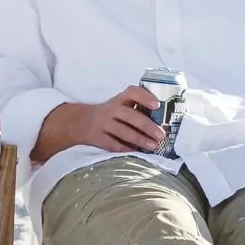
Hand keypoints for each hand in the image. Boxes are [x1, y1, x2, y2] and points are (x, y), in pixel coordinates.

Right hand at [34, 87, 167, 160]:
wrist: (80, 122)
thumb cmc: (111, 114)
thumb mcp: (120, 105)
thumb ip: (136, 108)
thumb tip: (163, 122)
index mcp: (119, 99)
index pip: (132, 92)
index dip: (145, 97)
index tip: (157, 105)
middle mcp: (111, 110)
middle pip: (130, 116)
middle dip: (147, 126)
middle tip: (161, 135)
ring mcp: (103, 124)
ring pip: (123, 132)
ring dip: (140, 140)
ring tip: (153, 146)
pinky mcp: (98, 138)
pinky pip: (114, 145)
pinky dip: (126, 149)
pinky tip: (137, 152)